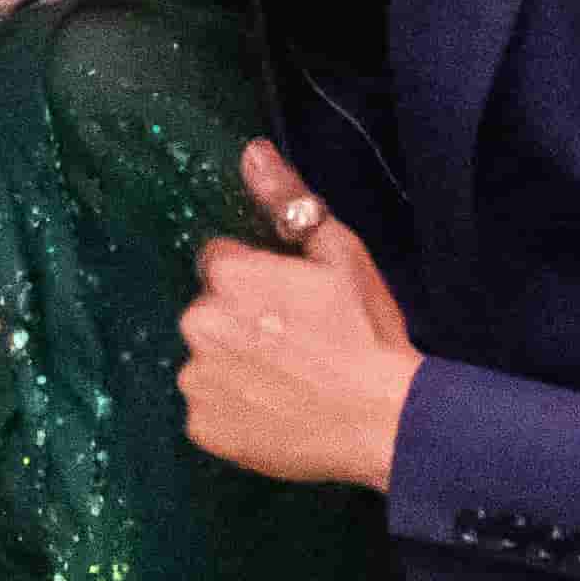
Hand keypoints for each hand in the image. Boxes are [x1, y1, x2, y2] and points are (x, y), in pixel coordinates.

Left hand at [175, 140, 417, 491]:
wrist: (382, 421)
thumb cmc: (366, 333)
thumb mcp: (339, 253)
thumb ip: (287, 200)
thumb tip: (252, 152)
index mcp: (228, 276)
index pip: (220, 263)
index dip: (257, 279)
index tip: (290, 301)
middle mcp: (198, 323)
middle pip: (209, 311)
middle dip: (239, 320)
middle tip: (292, 343)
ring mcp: (196, 380)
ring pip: (207, 360)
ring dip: (233, 364)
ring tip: (285, 381)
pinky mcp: (200, 428)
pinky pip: (208, 409)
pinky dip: (232, 410)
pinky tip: (273, 410)